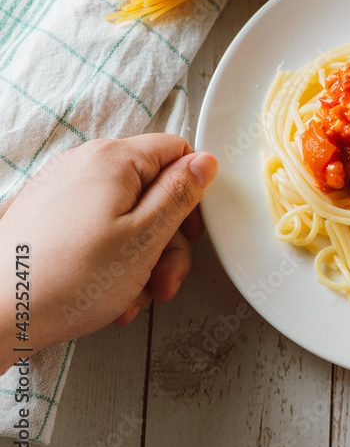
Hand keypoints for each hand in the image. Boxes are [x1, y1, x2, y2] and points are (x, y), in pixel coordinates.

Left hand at [0, 135, 216, 370]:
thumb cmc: (67, 278)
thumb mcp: (146, 237)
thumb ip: (180, 194)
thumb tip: (204, 162)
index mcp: (112, 159)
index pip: (176, 151)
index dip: (193, 192)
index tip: (190, 231)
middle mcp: (83, 165)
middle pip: (152, 191)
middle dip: (167, 242)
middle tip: (164, 280)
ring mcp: (62, 191)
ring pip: (127, 216)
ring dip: (142, 259)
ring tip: (133, 296)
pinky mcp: (48, 217)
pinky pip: (97, 229)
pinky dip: (111, 259)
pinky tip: (110, 293)